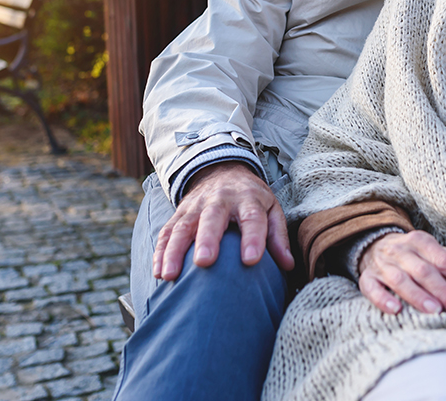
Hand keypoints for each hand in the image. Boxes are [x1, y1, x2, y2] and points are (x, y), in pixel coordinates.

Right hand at [152, 162, 294, 280]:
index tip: (251, 260)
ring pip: (182, 226)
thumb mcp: (271, 209)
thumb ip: (277, 236)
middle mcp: (220, 200)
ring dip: (174, 250)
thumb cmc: (251, 198)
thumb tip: (288, 265)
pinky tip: (158, 271)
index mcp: (248, 199)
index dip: (253, 238)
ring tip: (170, 275)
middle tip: (205, 262)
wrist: (223, 170)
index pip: (252, 218)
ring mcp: (196, 206)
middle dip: (207, 240)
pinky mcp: (179, 213)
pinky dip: (160, 251)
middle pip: (212, 218)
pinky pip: (167, 231)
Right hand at [357, 230, 445, 314]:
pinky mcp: (367, 277)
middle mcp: (401, 251)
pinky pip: (371, 288)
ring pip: (400, 279)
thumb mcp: (432, 252)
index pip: (445, 260)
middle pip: (424, 270)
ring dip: (418, 295)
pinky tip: (395, 310)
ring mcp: (382, 264)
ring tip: (435, 311)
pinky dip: (382, 299)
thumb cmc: (411, 255)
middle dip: (443, 290)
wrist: (373, 245)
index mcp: (421, 242)